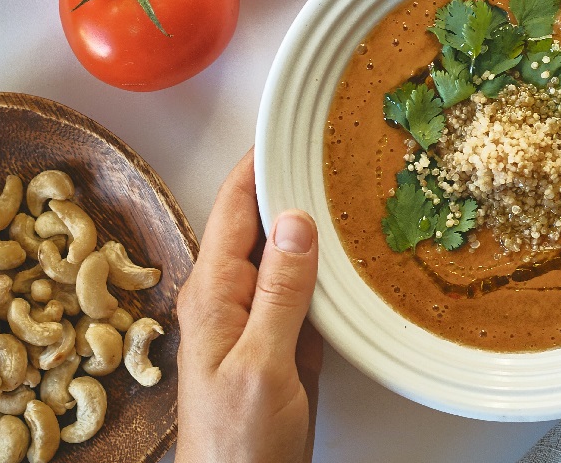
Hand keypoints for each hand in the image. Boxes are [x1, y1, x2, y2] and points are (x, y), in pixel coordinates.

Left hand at [176, 150, 323, 462]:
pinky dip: (323, 265)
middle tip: (326, 148)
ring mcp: (257, 320)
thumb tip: (294, 222)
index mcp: (214, 295)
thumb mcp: (263, 363)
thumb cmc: (238, 443)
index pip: (232, 208)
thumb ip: (279, 292)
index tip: (284, 129)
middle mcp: (231, 299)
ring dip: (309, 222)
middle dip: (287, 184)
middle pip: (258, 224)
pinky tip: (345, 252)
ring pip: (284, 254)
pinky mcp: (282, 342)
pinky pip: (302, 288)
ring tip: (341, 186)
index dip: (256, 165)